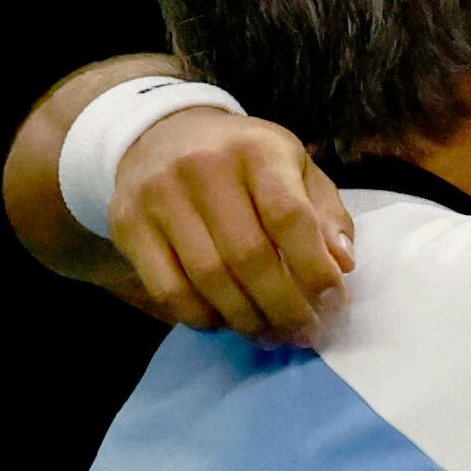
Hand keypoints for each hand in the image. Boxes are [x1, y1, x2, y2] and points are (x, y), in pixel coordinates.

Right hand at [111, 109, 356, 338]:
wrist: (161, 135)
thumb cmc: (243, 162)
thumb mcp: (294, 167)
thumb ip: (324, 214)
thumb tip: (342, 265)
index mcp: (257, 149)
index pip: (289, 218)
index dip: (314, 270)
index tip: (332, 304)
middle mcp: (204, 167)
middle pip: (249, 257)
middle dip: (283, 307)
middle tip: (302, 333)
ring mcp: (159, 196)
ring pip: (208, 280)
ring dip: (246, 320)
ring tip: (269, 335)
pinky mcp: (129, 225)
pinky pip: (169, 291)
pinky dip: (203, 318)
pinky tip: (225, 321)